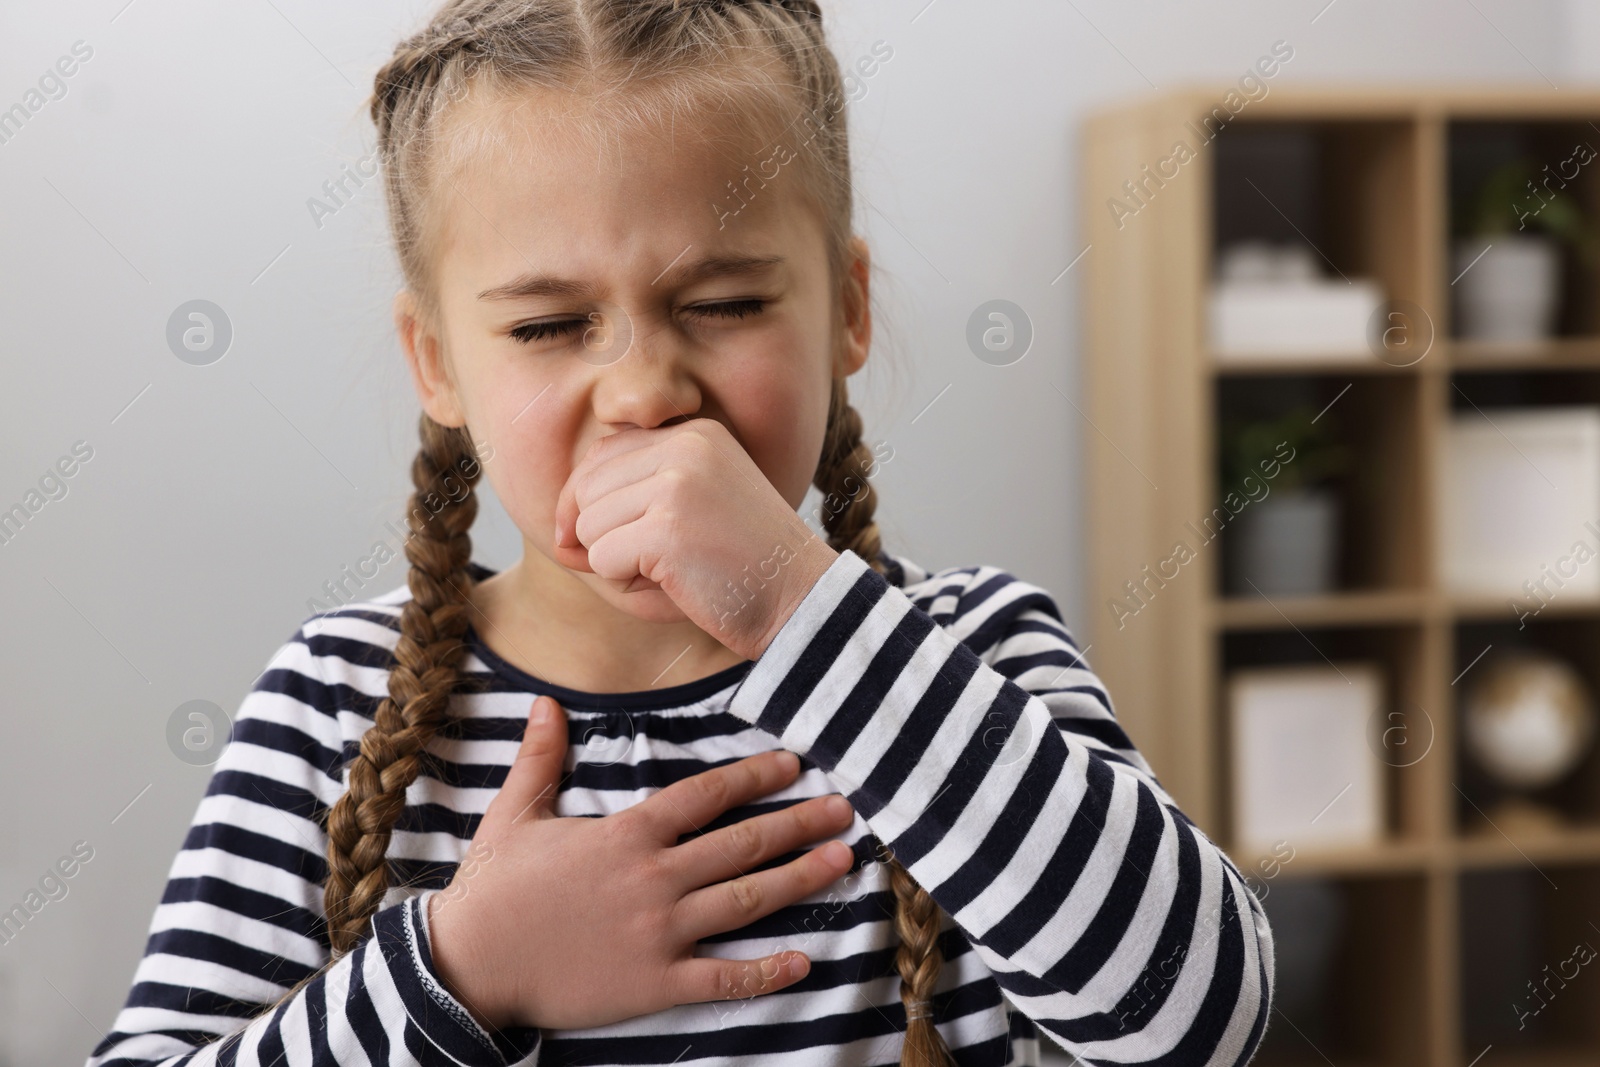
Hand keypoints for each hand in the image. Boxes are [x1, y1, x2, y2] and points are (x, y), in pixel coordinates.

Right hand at [426, 695, 857, 1031]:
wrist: (469, 966)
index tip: (793, 765)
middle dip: (799, 823)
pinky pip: (722, 978)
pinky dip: (766, 972)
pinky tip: (805, 960)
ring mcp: (659, 933)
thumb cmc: (493, 889)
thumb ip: (541, 757)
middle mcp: (653, 878)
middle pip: (742, 844)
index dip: (754, 778)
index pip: (706, 796)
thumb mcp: (514, 813)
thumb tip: (544, 702)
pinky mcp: (655, 983)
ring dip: (799, 880)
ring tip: (842, 861)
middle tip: (845, 810)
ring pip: (745, 902)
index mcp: (627, 834)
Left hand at [550, 419, 837, 660]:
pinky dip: (626, 584)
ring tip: (671, 572)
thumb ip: (628, 505)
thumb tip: (555, 534)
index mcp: (694, 434)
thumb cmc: (743, 568)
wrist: (803, 603)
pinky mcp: (667, 527)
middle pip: (586, 489)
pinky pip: (601, 559)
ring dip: (616, 563)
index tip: (596, 541)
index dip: (586, 502)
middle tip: (651, 563)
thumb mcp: (692, 514)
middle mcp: (685, 446)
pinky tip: (674, 586)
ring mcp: (676, 483)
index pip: (600, 456)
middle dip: (602, 536)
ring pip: (588, 527)